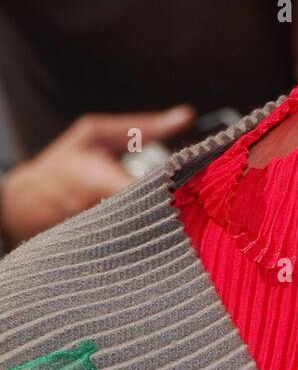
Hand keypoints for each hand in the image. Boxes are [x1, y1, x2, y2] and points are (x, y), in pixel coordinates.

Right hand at [0, 105, 194, 248]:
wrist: (22, 204)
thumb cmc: (64, 163)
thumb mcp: (95, 134)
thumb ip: (143, 127)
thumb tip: (187, 115)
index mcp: (99, 182)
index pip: (151, 191)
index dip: (179, 188)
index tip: (202, 180)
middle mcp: (99, 215)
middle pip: (154, 216)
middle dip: (178, 207)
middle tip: (201, 197)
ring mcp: (98, 240)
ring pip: (147, 233)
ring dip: (166, 223)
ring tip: (185, 212)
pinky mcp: (101, 255)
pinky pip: (135, 247)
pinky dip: (150, 236)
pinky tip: (162, 228)